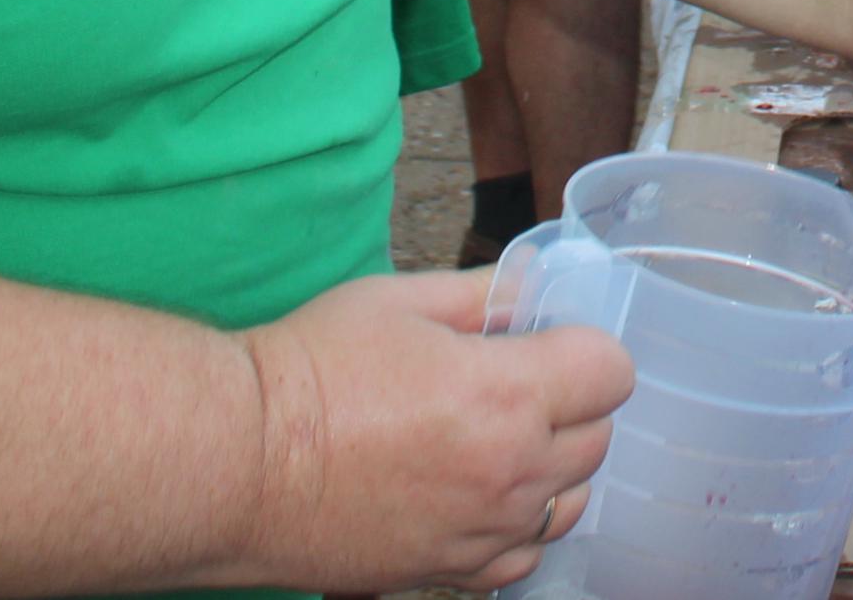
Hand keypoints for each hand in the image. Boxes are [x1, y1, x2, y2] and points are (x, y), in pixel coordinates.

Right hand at [228, 266, 631, 595]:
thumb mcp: (401, 302)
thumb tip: (533, 281)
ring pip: (569, 503)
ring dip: (551, 470)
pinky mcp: (447, 572)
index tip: (549, 343)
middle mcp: (509, 470)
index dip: (586, 349)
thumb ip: (483, 293)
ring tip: (495, 443)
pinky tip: (478, 498)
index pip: (613, 372)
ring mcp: (482, 531)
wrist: (239, 462)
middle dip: (570, 405)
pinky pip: (523, 559)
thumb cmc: (309, 372)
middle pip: (597, 438)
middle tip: (514, 385)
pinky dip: (516, 530)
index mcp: (507, 394)